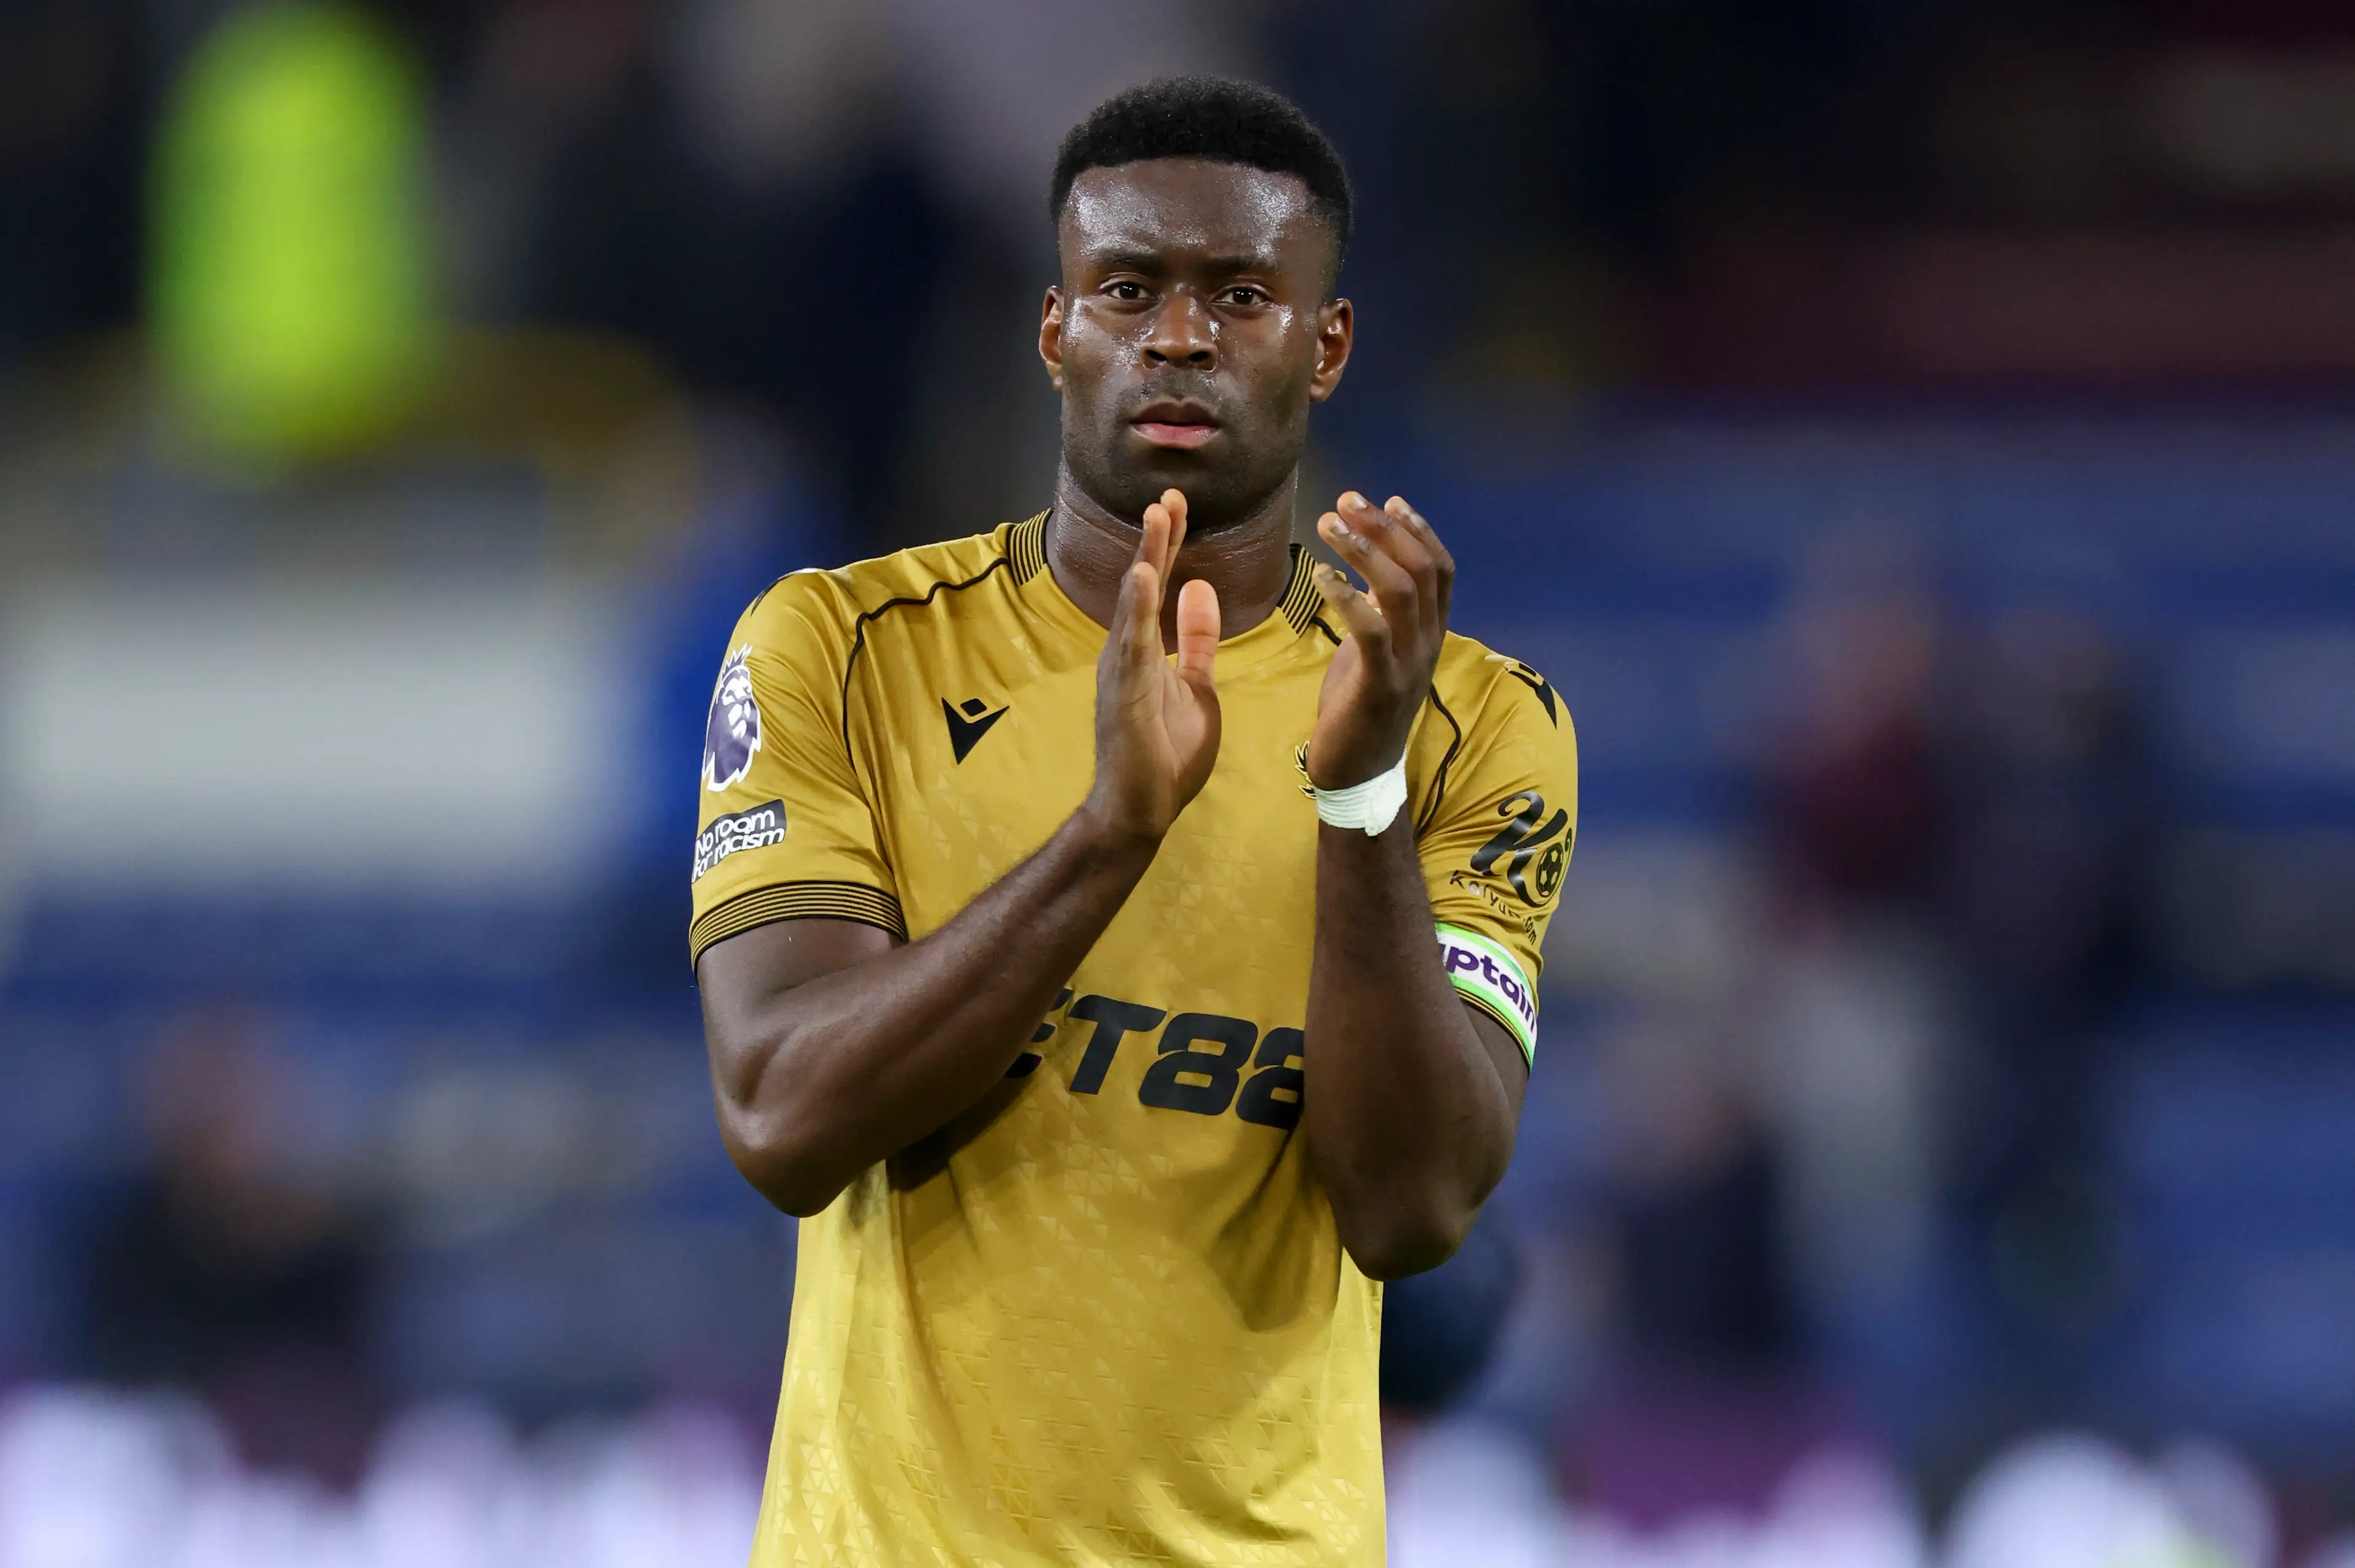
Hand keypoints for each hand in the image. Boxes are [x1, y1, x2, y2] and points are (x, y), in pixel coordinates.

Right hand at [1084, 489, 1222, 843]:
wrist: (1141, 811)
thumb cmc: (1165, 754)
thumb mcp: (1196, 687)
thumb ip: (1196, 640)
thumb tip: (1200, 588)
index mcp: (1143, 649)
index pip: (1157, 585)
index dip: (1168, 545)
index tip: (1178, 505)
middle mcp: (1125, 652)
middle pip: (1141, 584)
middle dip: (1157, 540)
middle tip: (1169, 496)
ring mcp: (1121, 672)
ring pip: (1133, 605)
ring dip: (1147, 560)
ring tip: (1158, 518)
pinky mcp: (1125, 694)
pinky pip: (1133, 645)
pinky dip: (1139, 609)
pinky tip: (1146, 575)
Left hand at [1307, 492, 1452, 789]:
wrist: (1358, 776)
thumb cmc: (1360, 711)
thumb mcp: (1374, 654)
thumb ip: (1379, 616)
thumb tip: (1366, 575)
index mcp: (1431, 634)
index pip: (1441, 570)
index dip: (1419, 531)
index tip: (1389, 500)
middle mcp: (1428, 645)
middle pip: (1420, 570)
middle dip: (1384, 529)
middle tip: (1347, 502)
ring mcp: (1408, 666)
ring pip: (1399, 592)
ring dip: (1363, 551)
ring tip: (1327, 525)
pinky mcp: (1379, 686)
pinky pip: (1372, 630)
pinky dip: (1347, 597)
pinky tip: (1321, 576)